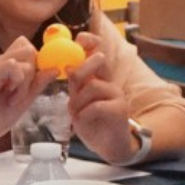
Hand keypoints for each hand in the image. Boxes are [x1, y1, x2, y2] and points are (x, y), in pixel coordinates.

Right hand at [0, 37, 56, 151]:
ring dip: (26, 80)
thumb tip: (56, 69)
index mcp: (6, 66)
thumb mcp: (23, 101)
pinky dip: (18, 83)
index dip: (38, 62)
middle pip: (29, 48)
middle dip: (34, 71)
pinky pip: (13, 66)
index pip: (28, 47)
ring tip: (13, 98)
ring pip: (26, 56)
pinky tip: (9, 97)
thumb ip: (37, 84)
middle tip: (21, 93)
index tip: (34, 84)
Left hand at [67, 31, 134, 162]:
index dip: (89, 42)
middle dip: (83, 66)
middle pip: (99, 61)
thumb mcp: (77, 102)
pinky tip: (84, 122)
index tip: (79, 38)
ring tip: (77, 115)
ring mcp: (116, 94)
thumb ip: (75, 85)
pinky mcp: (119, 109)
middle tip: (72, 77)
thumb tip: (65, 65)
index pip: (97, 52)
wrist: (108, 146)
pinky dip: (84, 115)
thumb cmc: (92, 122)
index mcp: (98, 78)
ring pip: (92, 86)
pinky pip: (95, 106)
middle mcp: (109, 82)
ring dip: (78, 101)